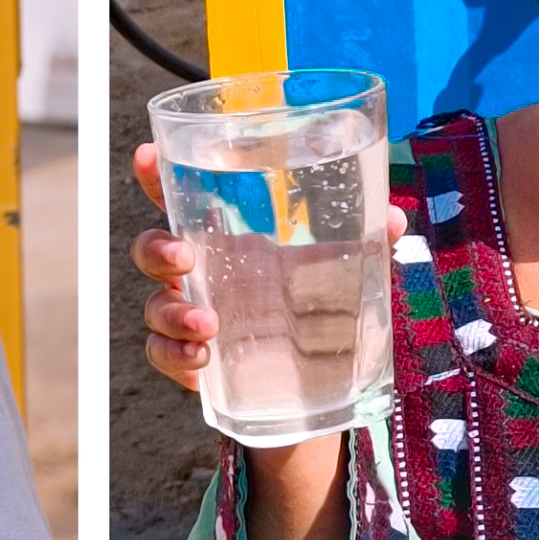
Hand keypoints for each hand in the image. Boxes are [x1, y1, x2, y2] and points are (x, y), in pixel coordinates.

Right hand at [129, 143, 406, 392]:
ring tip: (207, 328)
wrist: (315, 384)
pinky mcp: (193, 361)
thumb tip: (392, 217)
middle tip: (184, 258)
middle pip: (152, 249)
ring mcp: (191, 317)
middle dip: (157, 248)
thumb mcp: (340, 273)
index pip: (179, 200)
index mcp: (228, 241)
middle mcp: (201, 275)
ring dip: (171, 313)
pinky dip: (175, 357)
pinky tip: (201, 363)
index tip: (146, 155)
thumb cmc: (315, 311)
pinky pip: (163, 354)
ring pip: (154, 306)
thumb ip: (363, 242)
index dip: (155, 175)